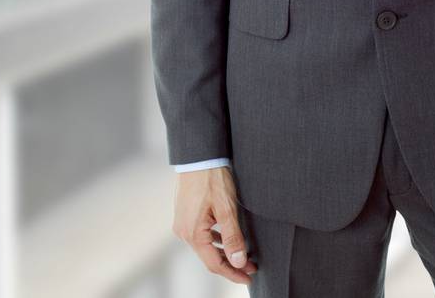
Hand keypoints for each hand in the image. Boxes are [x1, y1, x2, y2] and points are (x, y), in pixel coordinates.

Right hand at [173, 166, 255, 284]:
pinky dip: (215, 241)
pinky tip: (226, 240)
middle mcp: (183, 232)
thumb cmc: (213, 179)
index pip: (214, 263)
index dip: (232, 273)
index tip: (248, 277)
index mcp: (193, 234)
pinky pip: (201, 236)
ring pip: (205, 247)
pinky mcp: (185, 216)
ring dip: (224, 253)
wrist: (199, 156)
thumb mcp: (227, 209)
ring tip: (244, 256)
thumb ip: (232, 237)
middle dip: (231, 264)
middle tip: (251, 267)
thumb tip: (238, 262)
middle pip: (209, 257)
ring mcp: (182, 224)